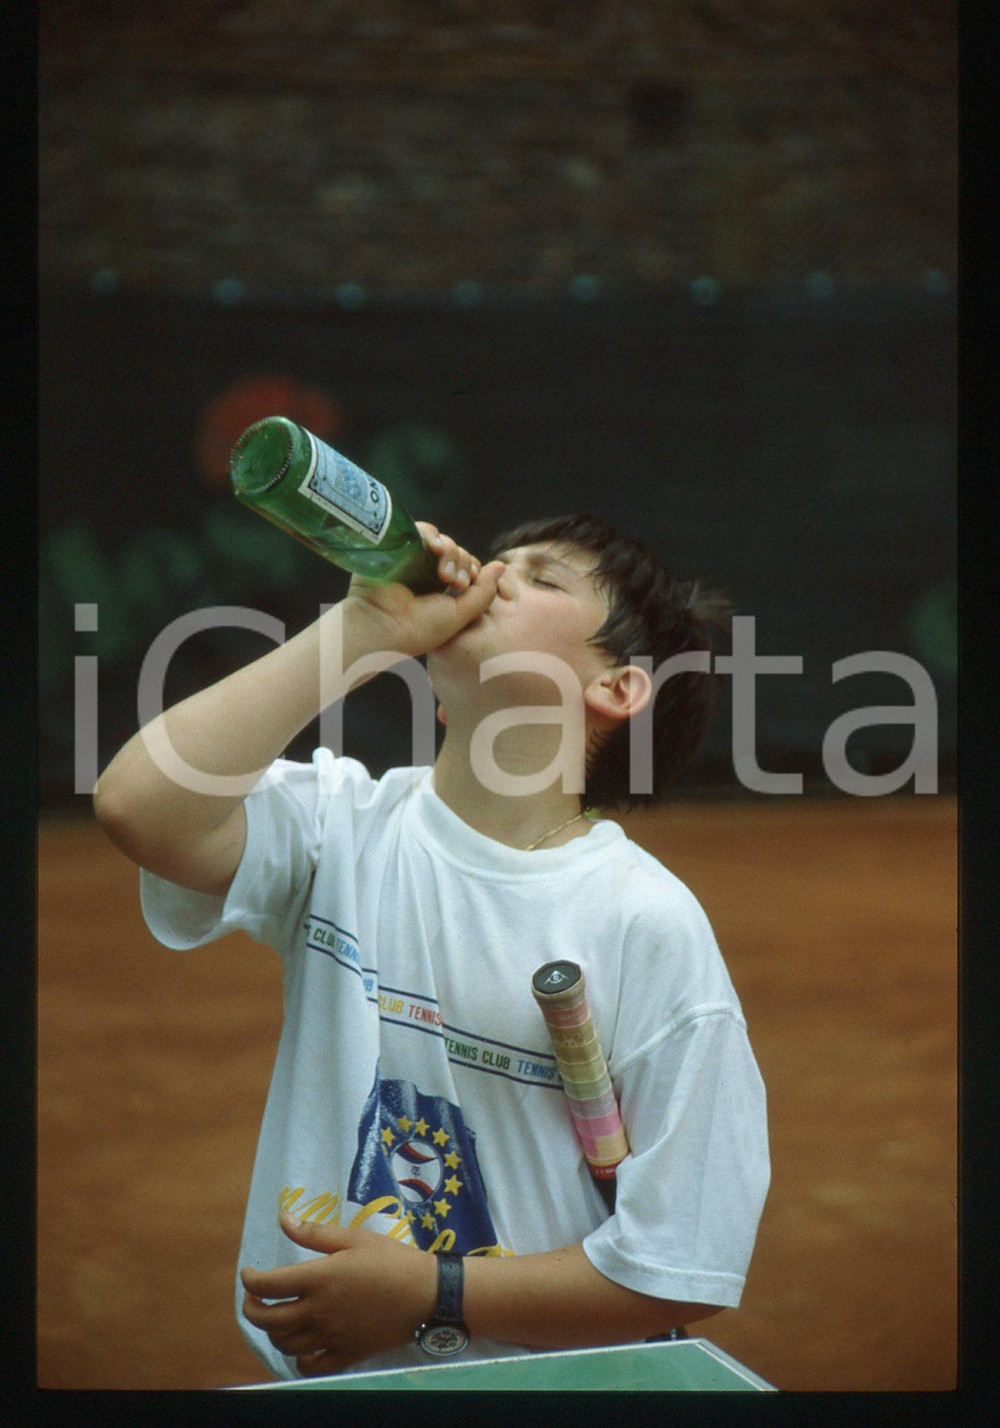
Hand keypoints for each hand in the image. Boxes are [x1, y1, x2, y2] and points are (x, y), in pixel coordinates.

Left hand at [240, 1212, 438, 1375]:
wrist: (425, 1294)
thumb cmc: (391, 1260)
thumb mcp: (353, 1238)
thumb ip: (315, 1233)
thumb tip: (284, 1219)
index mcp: (319, 1279)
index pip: (268, 1285)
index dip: (250, 1280)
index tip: (249, 1273)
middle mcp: (319, 1311)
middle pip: (268, 1320)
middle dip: (252, 1308)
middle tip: (254, 1297)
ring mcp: (331, 1336)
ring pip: (284, 1344)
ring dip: (272, 1331)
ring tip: (277, 1316)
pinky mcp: (345, 1354)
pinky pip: (310, 1366)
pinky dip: (298, 1359)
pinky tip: (301, 1345)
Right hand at [342, 522, 504, 658]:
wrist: (380, 626)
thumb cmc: (418, 628)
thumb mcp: (460, 615)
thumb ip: (484, 592)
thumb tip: (501, 566)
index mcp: (441, 591)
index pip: (468, 569)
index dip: (475, 572)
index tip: (469, 586)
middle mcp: (426, 573)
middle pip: (459, 553)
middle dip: (465, 564)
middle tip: (455, 583)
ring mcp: (412, 559)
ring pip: (443, 541)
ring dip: (452, 552)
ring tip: (445, 573)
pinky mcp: (398, 547)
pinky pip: (422, 530)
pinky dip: (433, 534)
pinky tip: (436, 548)